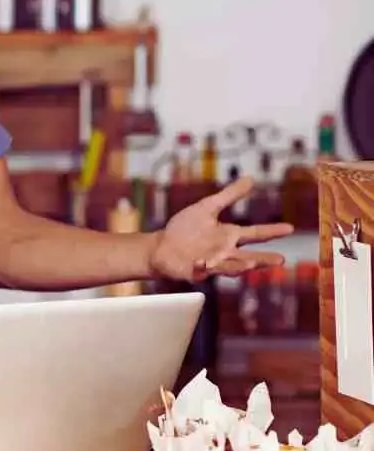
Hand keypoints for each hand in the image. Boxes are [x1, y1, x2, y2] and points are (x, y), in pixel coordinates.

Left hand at [149, 176, 293, 280]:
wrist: (161, 246)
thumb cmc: (185, 228)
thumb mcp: (207, 207)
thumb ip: (229, 196)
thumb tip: (251, 179)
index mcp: (229, 236)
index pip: (255, 233)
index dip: (272, 231)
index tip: (290, 228)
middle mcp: (225, 252)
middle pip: (249, 256)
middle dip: (263, 259)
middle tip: (280, 260)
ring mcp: (212, 263)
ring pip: (230, 267)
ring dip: (240, 266)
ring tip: (251, 264)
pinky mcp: (196, 270)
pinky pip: (202, 270)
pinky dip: (204, 267)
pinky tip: (204, 263)